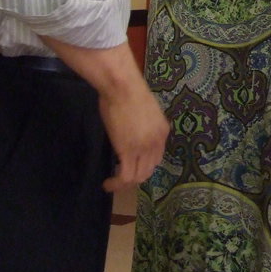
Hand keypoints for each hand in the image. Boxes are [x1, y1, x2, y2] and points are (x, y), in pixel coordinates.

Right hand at [98, 73, 169, 192]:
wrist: (122, 87)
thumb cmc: (127, 92)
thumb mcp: (142, 112)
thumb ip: (142, 126)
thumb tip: (131, 133)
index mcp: (163, 131)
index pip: (157, 156)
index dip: (144, 164)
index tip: (130, 165)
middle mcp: (157, 142)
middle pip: (149, 169)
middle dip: (135, 176)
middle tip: (120, 177)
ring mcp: (144, 148)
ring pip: (139, 177)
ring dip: (125, 184)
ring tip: (112, 183)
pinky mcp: (129, 151)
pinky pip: (126, 176)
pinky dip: (116, 184)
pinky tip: (107, 184)